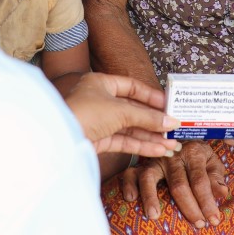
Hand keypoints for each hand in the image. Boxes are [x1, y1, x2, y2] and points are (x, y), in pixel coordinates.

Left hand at [64, 72, 179, 156]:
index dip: (151, 96)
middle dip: (154, 121)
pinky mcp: (98, 140)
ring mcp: (99, 122)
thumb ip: (147, 117)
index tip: (169, 105)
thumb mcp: (120, 111)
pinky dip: (141, 146)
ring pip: (130, 128)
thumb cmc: (87, 113)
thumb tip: (171, 122)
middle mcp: (100, 101)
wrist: (59, 138)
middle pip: (133, 110)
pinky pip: (123, 141)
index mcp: (100, 84)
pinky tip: (159, 150)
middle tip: (174, 128)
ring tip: (172, 144)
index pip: (131, 87)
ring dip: (151, 136)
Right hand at [120, 140, 229, 227]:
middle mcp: (172, 155)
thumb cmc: (199, 156)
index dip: (207, 202)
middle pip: (178, 184)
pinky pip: (130, 173)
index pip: (200, 181)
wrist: (183, 137)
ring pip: (150, 178)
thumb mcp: (213, 163)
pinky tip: (130, 199)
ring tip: (154, 216)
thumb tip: (222, 194)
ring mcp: (155, 159)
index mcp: (193, 153)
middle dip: (189, 207)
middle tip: (197, 224)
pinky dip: (128, 184)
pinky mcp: (141, 164)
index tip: (214, 220)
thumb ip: (216, 178)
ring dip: (151, 197)